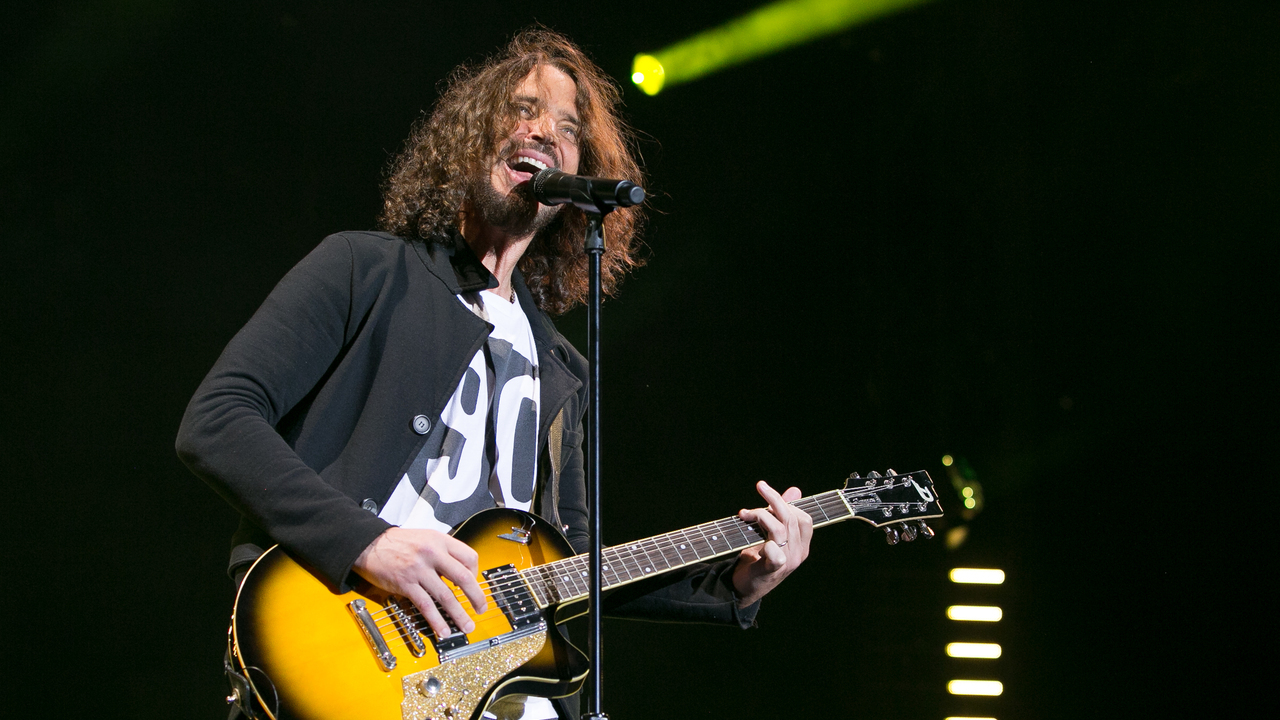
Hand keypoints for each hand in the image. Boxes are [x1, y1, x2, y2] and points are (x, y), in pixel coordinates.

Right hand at [353, 527, 487, 637]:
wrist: (370, 544)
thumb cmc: (399, 542)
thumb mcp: (426, 538)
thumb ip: (444, 553)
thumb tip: (458, 575)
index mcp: (440, 541)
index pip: (469, 557)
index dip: (476, 574)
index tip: (474, 584)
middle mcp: (433, 554)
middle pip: (463, 578)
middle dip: (476, 597)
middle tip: (481, 609)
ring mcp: (419, 570)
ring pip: (446, 596)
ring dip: (459, 614)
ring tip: (467, 626)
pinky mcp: (406, 584)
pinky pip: (426, 605)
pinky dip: (436, 620)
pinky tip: (443, 630)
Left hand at [732, 481, 812, 607]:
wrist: (745, 588)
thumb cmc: (759, 559)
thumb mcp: (772, 535)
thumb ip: (783, 515)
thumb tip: (795, 490)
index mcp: (801, 545)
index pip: (804, 518)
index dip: (788, 503)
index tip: (768, 494)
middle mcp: (798, 553)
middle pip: (791, 519)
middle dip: (774, 498)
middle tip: (760, 486)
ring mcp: (787, 563)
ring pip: (780, 530)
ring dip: (760, 515)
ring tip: (744, 513)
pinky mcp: (772, 570)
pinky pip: (775, 553)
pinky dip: (764, 543)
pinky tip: (750, 537)